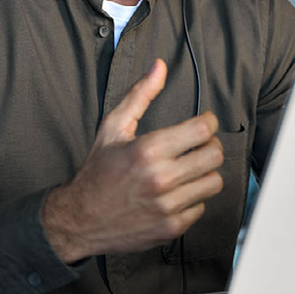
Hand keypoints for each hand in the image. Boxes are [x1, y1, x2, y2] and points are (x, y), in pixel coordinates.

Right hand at [41, 59, 224, 262]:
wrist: (80, 218)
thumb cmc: (98, 170)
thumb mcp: (114, 127)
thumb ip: (140, 94)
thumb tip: (159, 66)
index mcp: (148, 150)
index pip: (202, 130)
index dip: (208, 122)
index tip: (203, 123)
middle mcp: (161, 178)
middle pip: (214, 155)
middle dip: (210, 145)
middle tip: (199, 145)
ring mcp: (167, 205)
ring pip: (214, 182)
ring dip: (205, 172)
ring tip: (189, 169)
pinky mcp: (171, 227)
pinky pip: (202, 207)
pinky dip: (193, 198)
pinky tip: (177, 192)